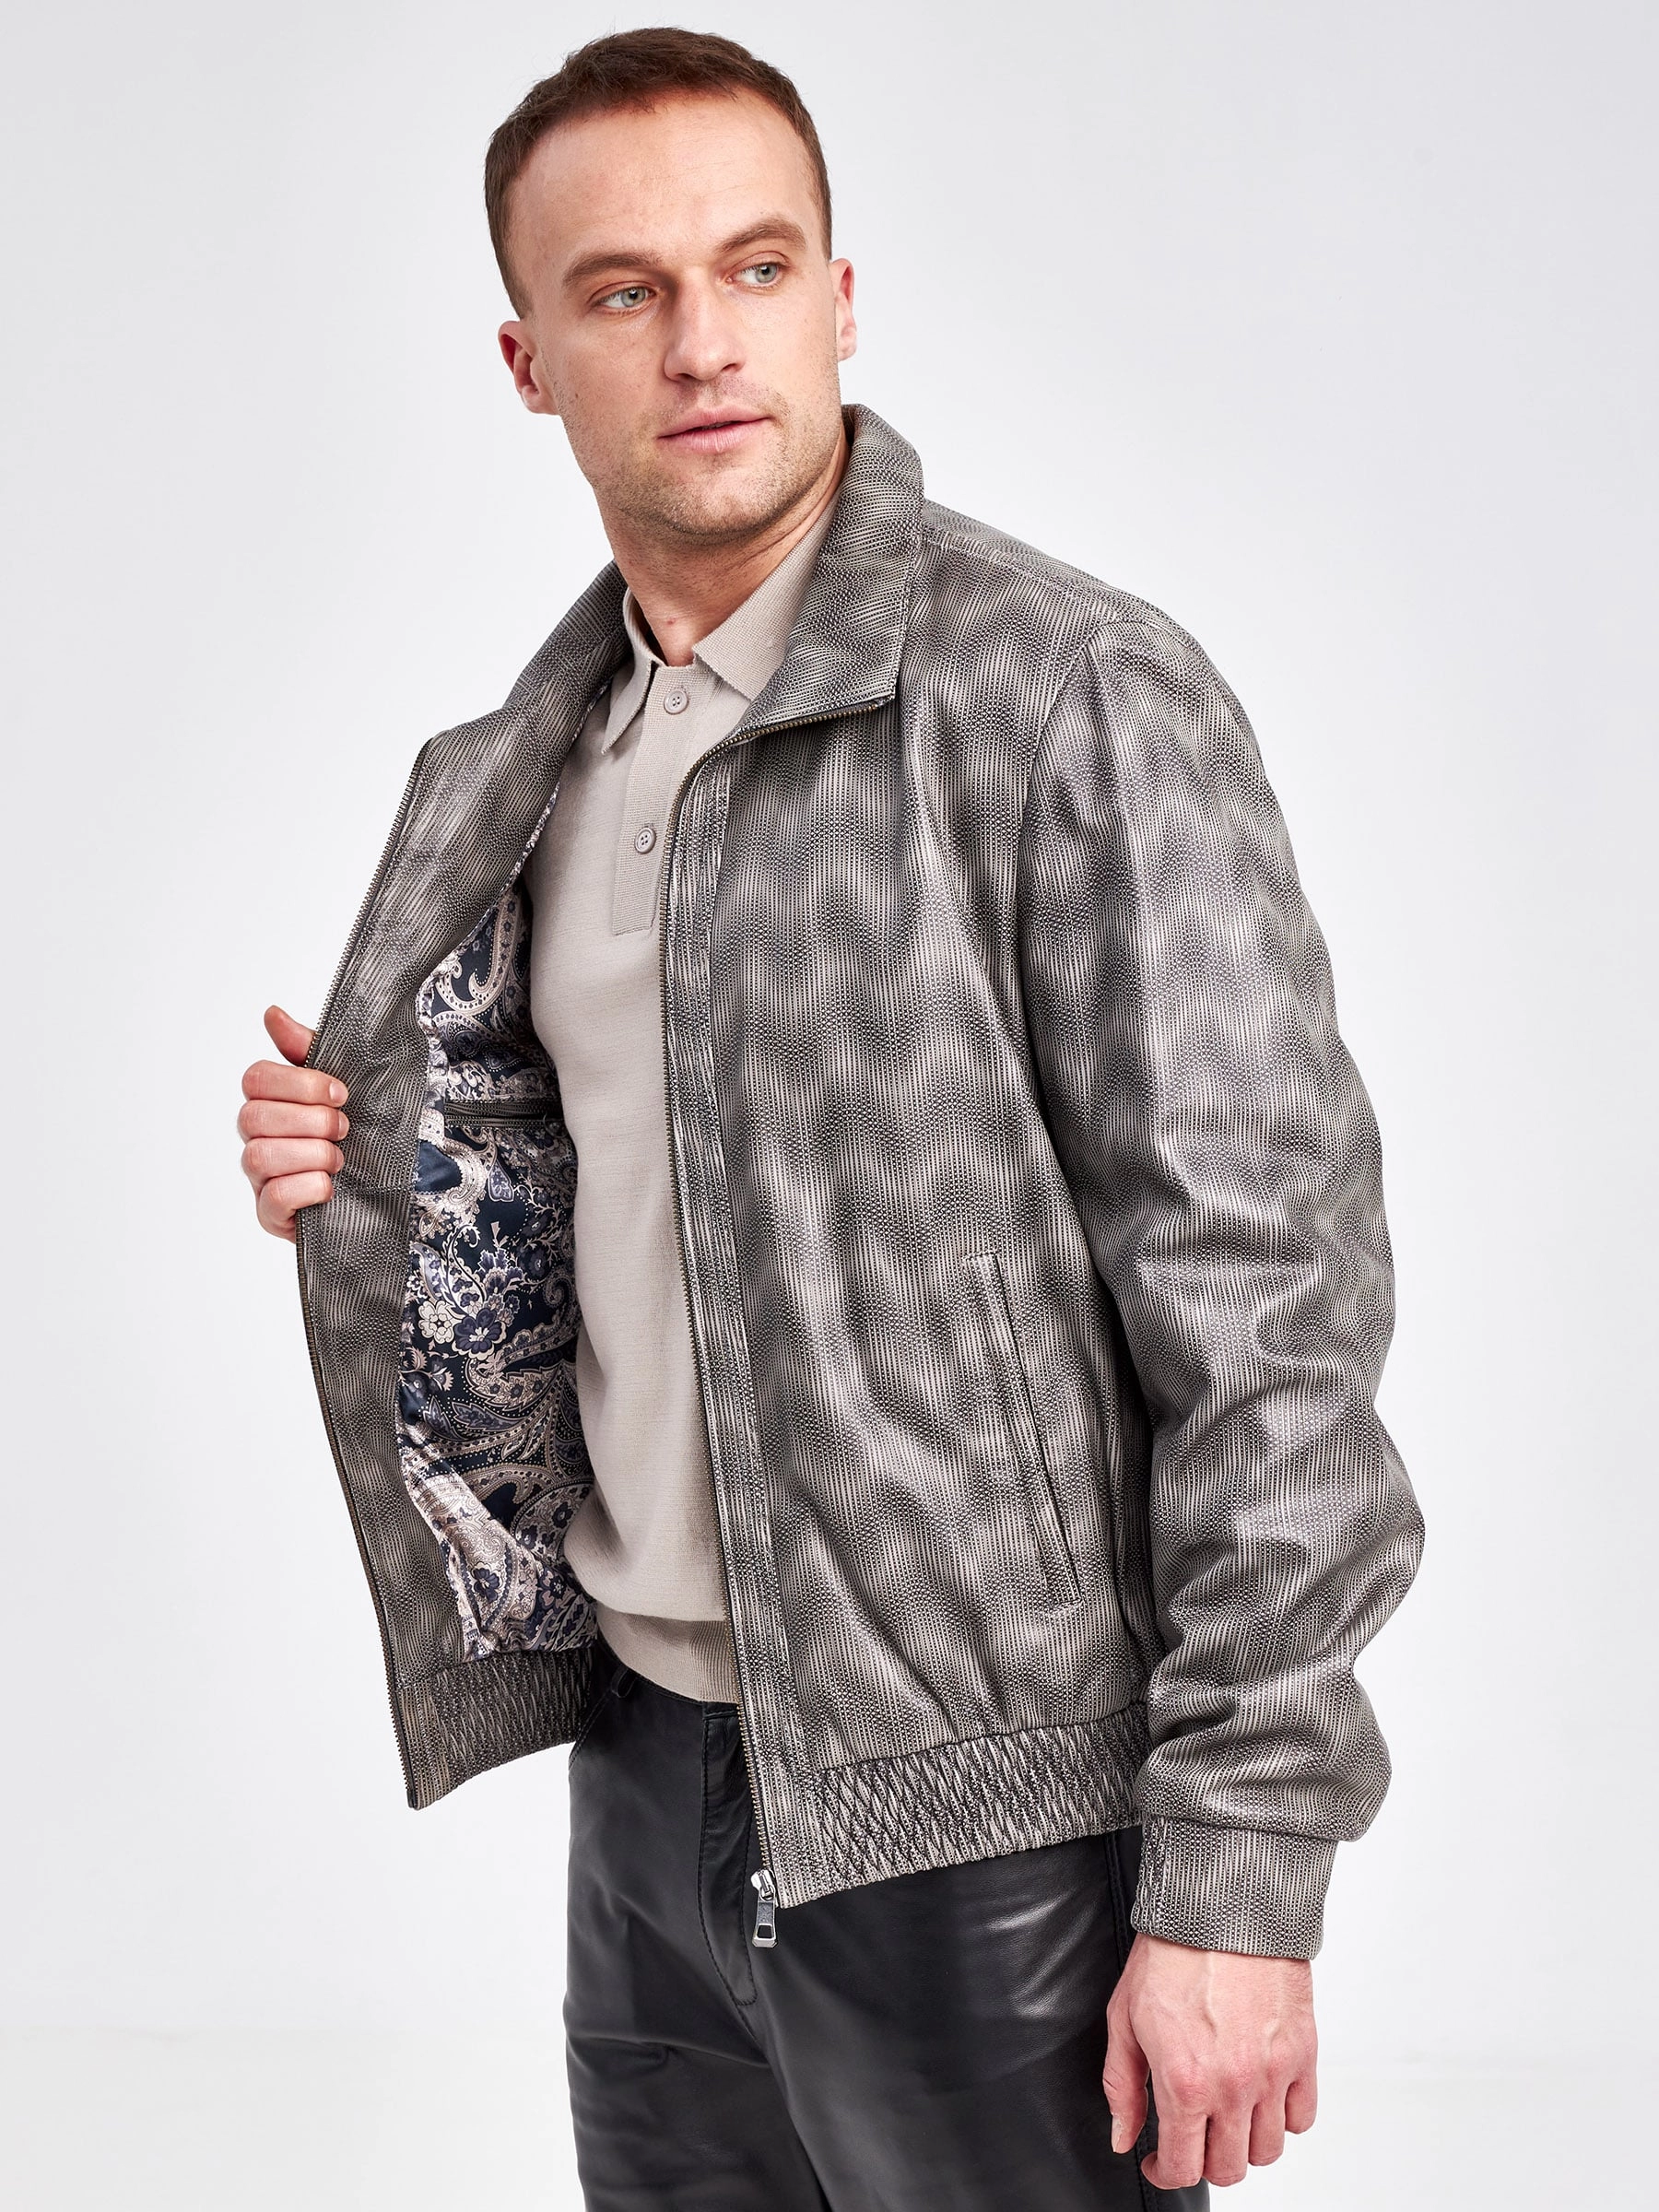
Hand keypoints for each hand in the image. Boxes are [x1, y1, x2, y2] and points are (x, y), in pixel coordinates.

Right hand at [238, 1005, 349, 1241]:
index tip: (341, 1094)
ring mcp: (260, 1178)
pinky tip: (330, 1187)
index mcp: (271, 1102)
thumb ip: (308, 1050)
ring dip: (311, 1154)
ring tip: (339, 1160)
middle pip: (253, 1117)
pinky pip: (272, 1198)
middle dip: (310, 1120)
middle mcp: (257, 1138)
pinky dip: (307, 1188)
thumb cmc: (362, 1133)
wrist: (390, 1189)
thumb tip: (272, 1013)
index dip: (299, 1084)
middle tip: (344, 1128)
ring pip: (260, 1156)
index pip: (255, 1079)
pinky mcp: (271, 1215)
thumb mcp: (344, 1086)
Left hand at [1103, 1930, 1316, 2189]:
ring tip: (1226, 2117)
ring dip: (1245, 2144)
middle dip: (1204, 2161)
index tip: (1157, 2162)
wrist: (1221, 1906)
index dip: (1163, 2173)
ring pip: (1268, 2151)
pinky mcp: (1302, 2053)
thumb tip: (1124, 2137)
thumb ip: (1122, 2087)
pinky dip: (1284, 2119)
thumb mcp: (1124, 2018)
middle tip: (1191, 2137)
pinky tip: (1261, 2097)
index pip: (1182, 2167)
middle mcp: (1233, 2087)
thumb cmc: (1171, 1953)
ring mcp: (1272, 2073)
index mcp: (1185, 2082)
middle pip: (1229, 2169)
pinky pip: (1303, 2118)